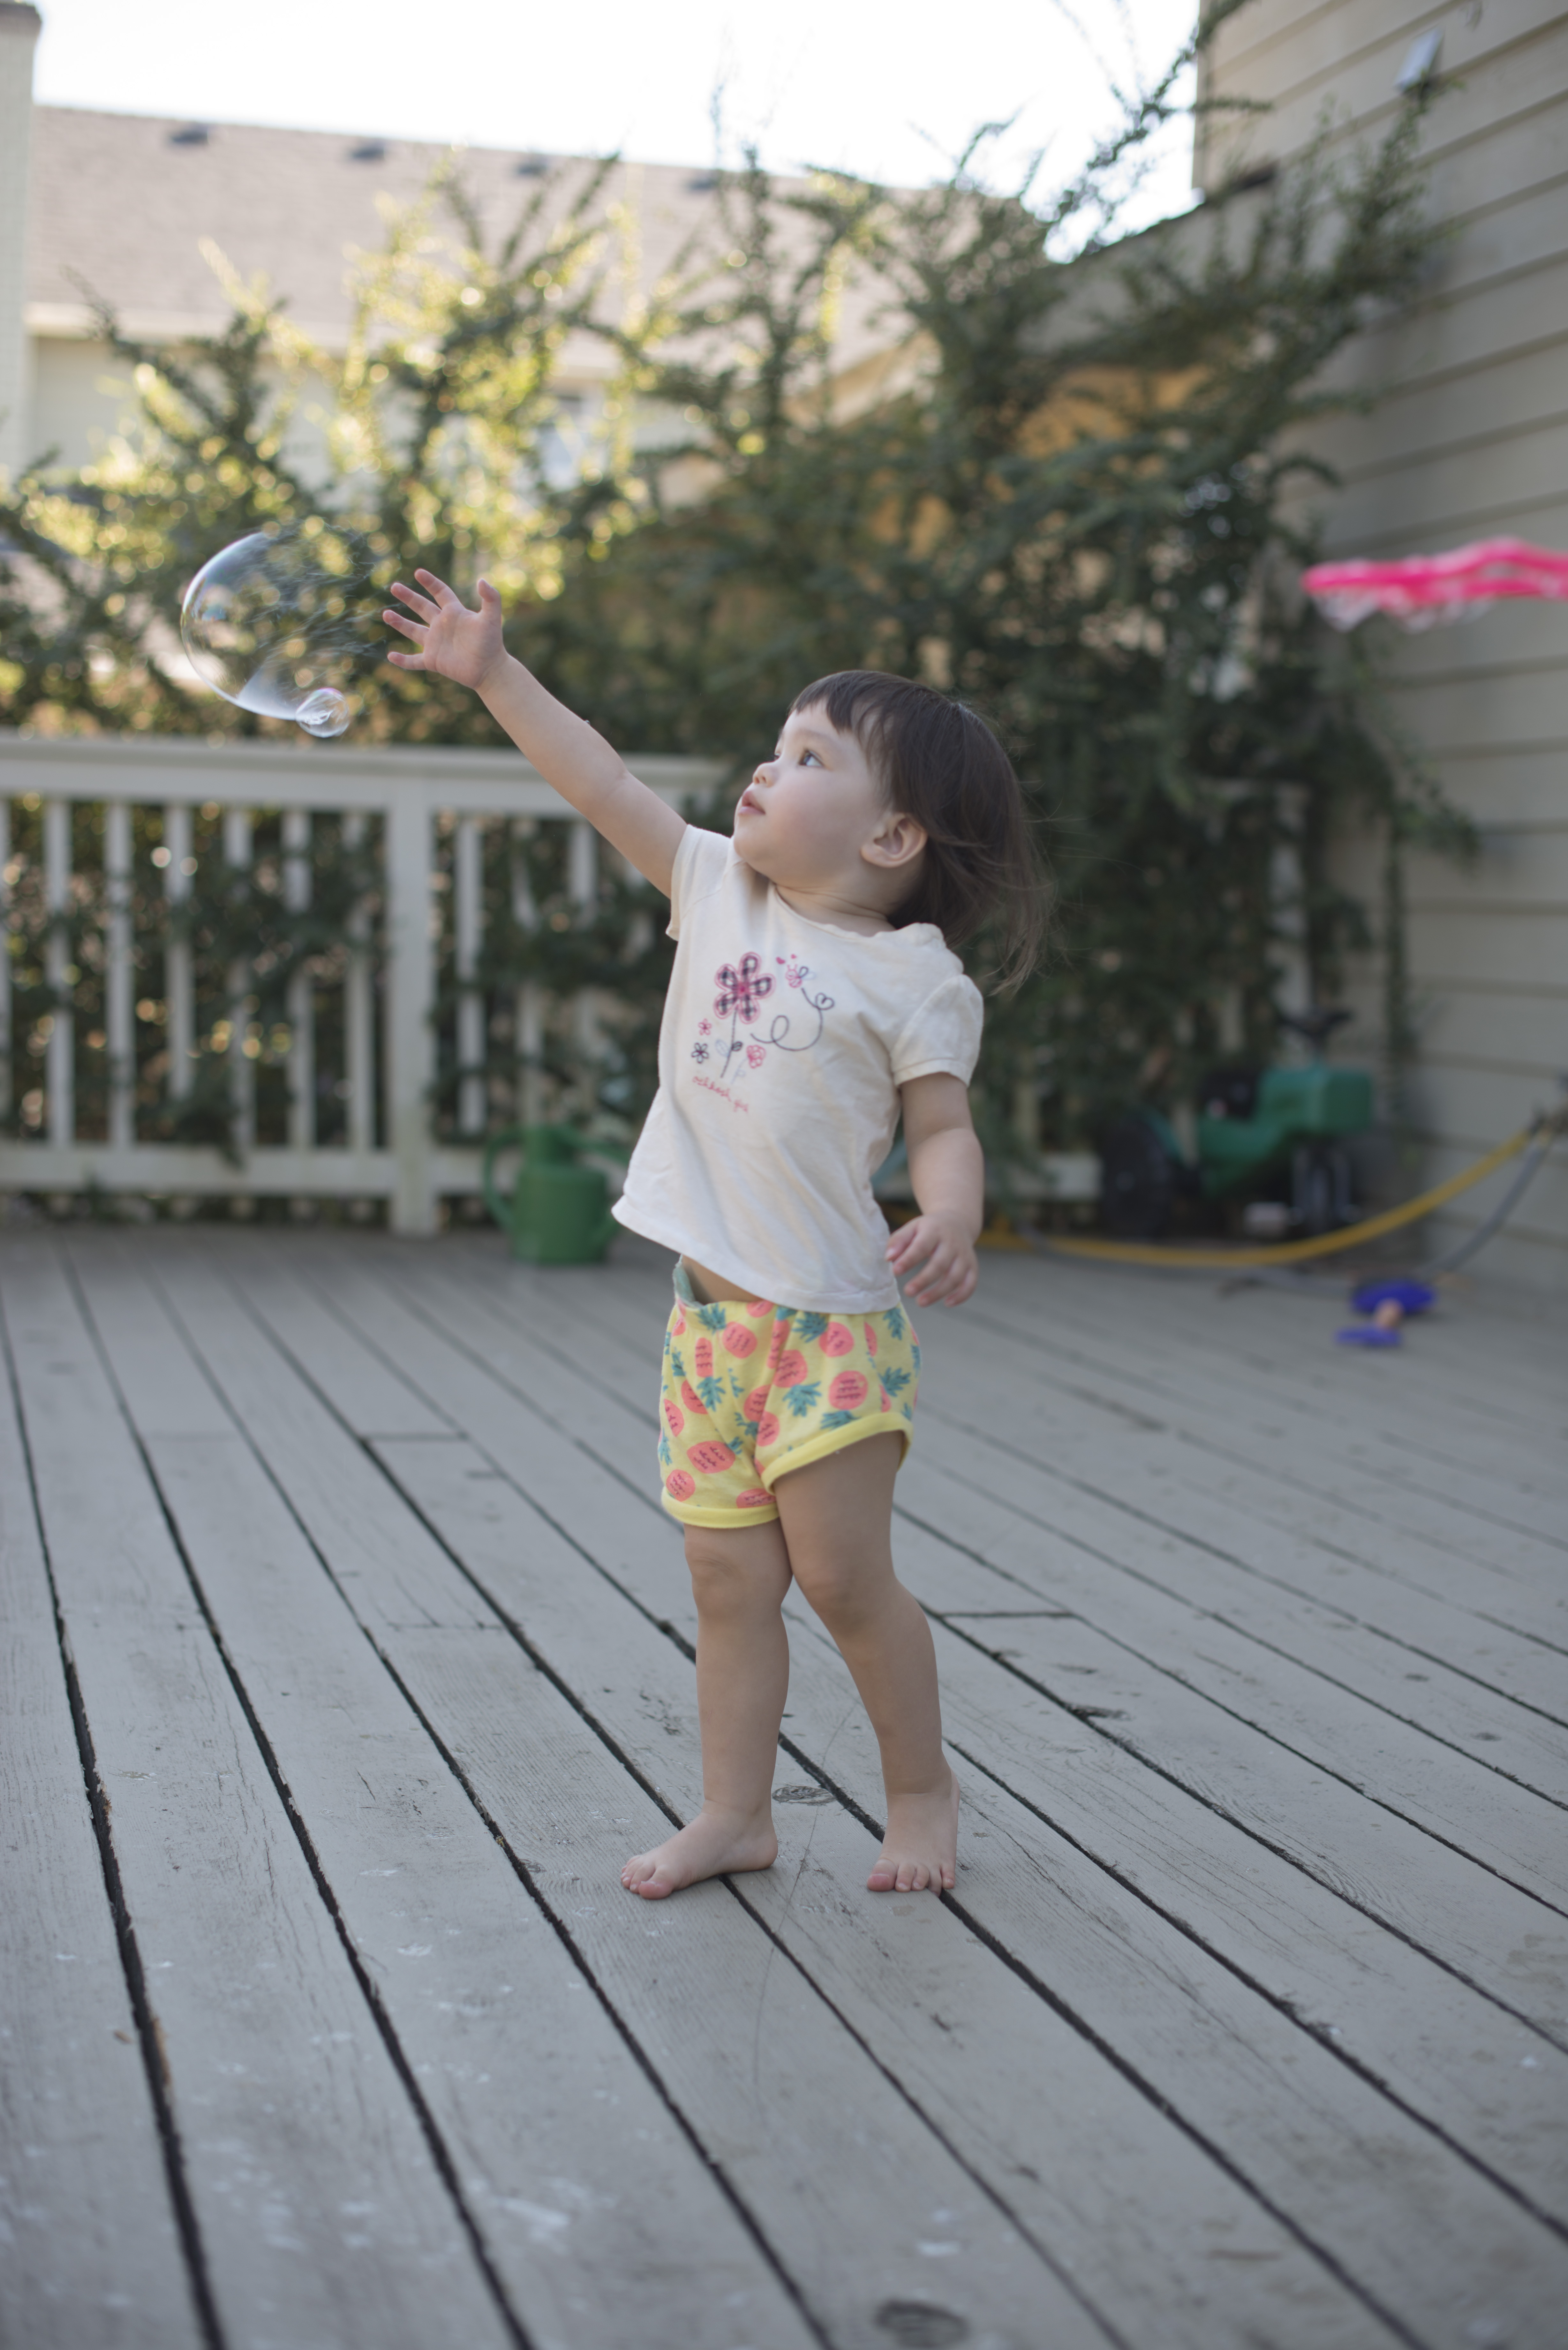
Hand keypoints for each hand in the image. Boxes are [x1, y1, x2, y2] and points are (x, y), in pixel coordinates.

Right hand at [383, 569, 507, 691]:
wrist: (490, 670)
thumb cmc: (492, 643)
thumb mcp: (492, 619)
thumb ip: (491, 598)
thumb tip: (482, 581)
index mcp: (454, 613)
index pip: (440, 593)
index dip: (430, 582)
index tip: (418, 573)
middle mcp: (442, 626)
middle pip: (422, 607)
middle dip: (408, 597)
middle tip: (394, 587)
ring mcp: (435, 644)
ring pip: (413, 631)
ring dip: (399, 623)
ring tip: (385, 614)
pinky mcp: (433, 661)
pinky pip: (414, 661)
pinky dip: (403, 660)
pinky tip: (391, 656)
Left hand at [886, 1211, 977, 1307]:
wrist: (957, 1222)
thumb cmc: (928, 1230)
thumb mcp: (912, 1228)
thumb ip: (898, 1241)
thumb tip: (888, 1258)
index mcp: (934, 1231)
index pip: (922, 1246)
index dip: (909, 1259)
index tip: (895, 1271)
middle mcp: (952, 1243)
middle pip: (940, 1264)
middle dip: (923, 1280)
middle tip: (907, 1292)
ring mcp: (964, 1256)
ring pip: (955, 1277)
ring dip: (938, 1292)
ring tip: (920, 1302)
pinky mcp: (972, 1266)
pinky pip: (970, 1283)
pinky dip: (961, 1295)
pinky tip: (947, 1303)